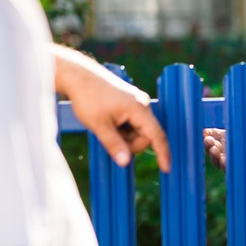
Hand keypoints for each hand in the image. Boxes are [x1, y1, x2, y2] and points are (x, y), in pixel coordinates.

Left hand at [54, 46, 169, 171]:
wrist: (79, 76)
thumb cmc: (88, 98)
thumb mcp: (99, 125)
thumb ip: (114, 145)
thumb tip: (125, 163)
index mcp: (139, 108)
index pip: (156, 135)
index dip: (162, 153)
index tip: (167, 168)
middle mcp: (142, 105)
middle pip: (145, 135)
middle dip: (130, 144)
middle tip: (109, 140)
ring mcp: (137, 103)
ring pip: (138, 130)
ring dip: (124, 136)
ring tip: (106, 127)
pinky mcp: (131, 103)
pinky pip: (132, 123)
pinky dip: (122, 129)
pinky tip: (108, 122)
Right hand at [204, 128, 245, 187]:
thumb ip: (242, 124)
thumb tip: (235, 112)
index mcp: (225, 140)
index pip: (211, 136)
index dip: (207, 134)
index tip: (205, 132)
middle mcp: (224, 152)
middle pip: (210, 149)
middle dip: (207, 144)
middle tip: (208, 140)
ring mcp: (229, 163)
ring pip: (217, 161)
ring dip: (214, 155)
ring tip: (214, 150)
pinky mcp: (237, 172)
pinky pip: (229, 170)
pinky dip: (226, 165)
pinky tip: (224, 160)